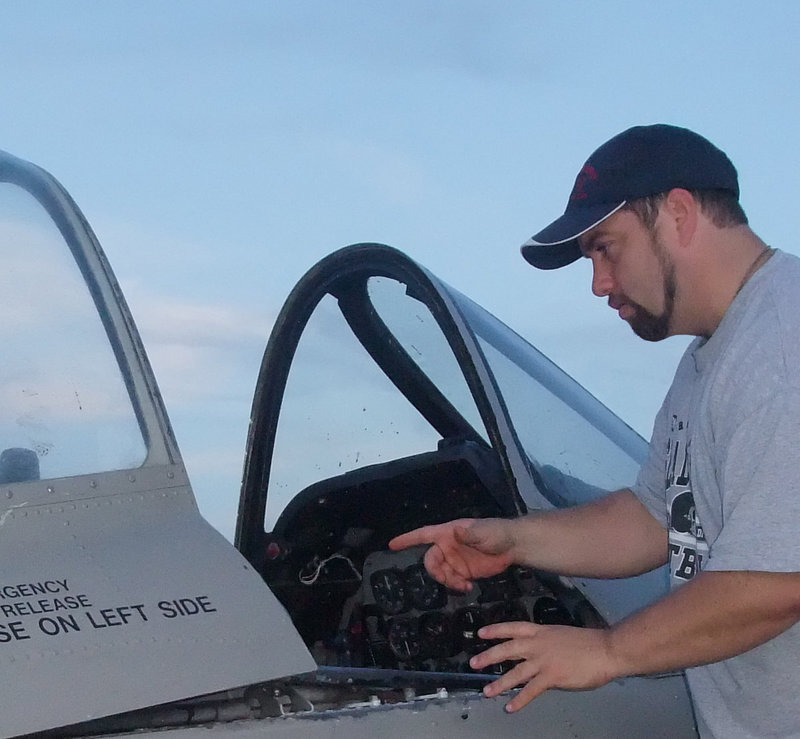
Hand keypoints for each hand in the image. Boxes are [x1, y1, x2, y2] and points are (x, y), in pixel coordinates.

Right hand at [388, 518, 515, 591]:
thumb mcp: (483, 532)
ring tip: (465, 585)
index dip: (407, 539)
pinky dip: (457, 587)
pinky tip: (469, 587)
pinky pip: (453, 582)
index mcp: (448, 533)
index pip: (423, 535)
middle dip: (437, 573)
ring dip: (448, 582)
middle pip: (430, 561)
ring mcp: (455, 560)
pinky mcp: (464, 572)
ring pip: (441, 574)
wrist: (513, 546)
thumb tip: (453, 531)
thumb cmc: (497, 533)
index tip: (392, 545)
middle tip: (451, 580)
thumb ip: (468, 534)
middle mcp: (448, 547)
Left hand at [470, 622, 618, 711]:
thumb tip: (539, 654)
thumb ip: (548, 643)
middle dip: (489, 656)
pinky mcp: (552, 677)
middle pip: (508, 649)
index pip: (514, 628)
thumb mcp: (562, 635)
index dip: (496, 630)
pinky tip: (510, 707)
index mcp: (542, 632)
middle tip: (473, 663)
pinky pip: (531, 691)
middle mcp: (539, 644)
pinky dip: (519, 700)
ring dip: (499, 683)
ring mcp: (544, 661)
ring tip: (486, 691)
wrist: (606, 649)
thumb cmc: (589, 643)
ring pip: (515, 672)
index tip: (481, 632)